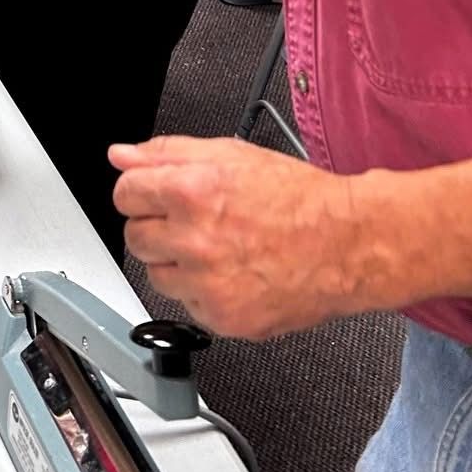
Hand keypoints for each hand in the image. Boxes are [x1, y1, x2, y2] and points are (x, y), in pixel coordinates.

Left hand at [111, 135, 363, 338]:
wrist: (350, 246)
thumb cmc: (299, 200)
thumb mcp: (230, 154)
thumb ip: (166, 153)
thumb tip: (122, 155)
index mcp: (192, 192)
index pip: (124, 193)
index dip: (140, 191)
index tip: (153, 195)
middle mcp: (195, 241)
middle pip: (135, 237)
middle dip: (156, 227)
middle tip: (193, 223)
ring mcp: (208, 285)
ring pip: (157, 275)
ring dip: (176, 263)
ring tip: (218, 249)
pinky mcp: (223, 319)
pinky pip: (188, 305)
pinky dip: (203, 293)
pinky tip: (233, 274)